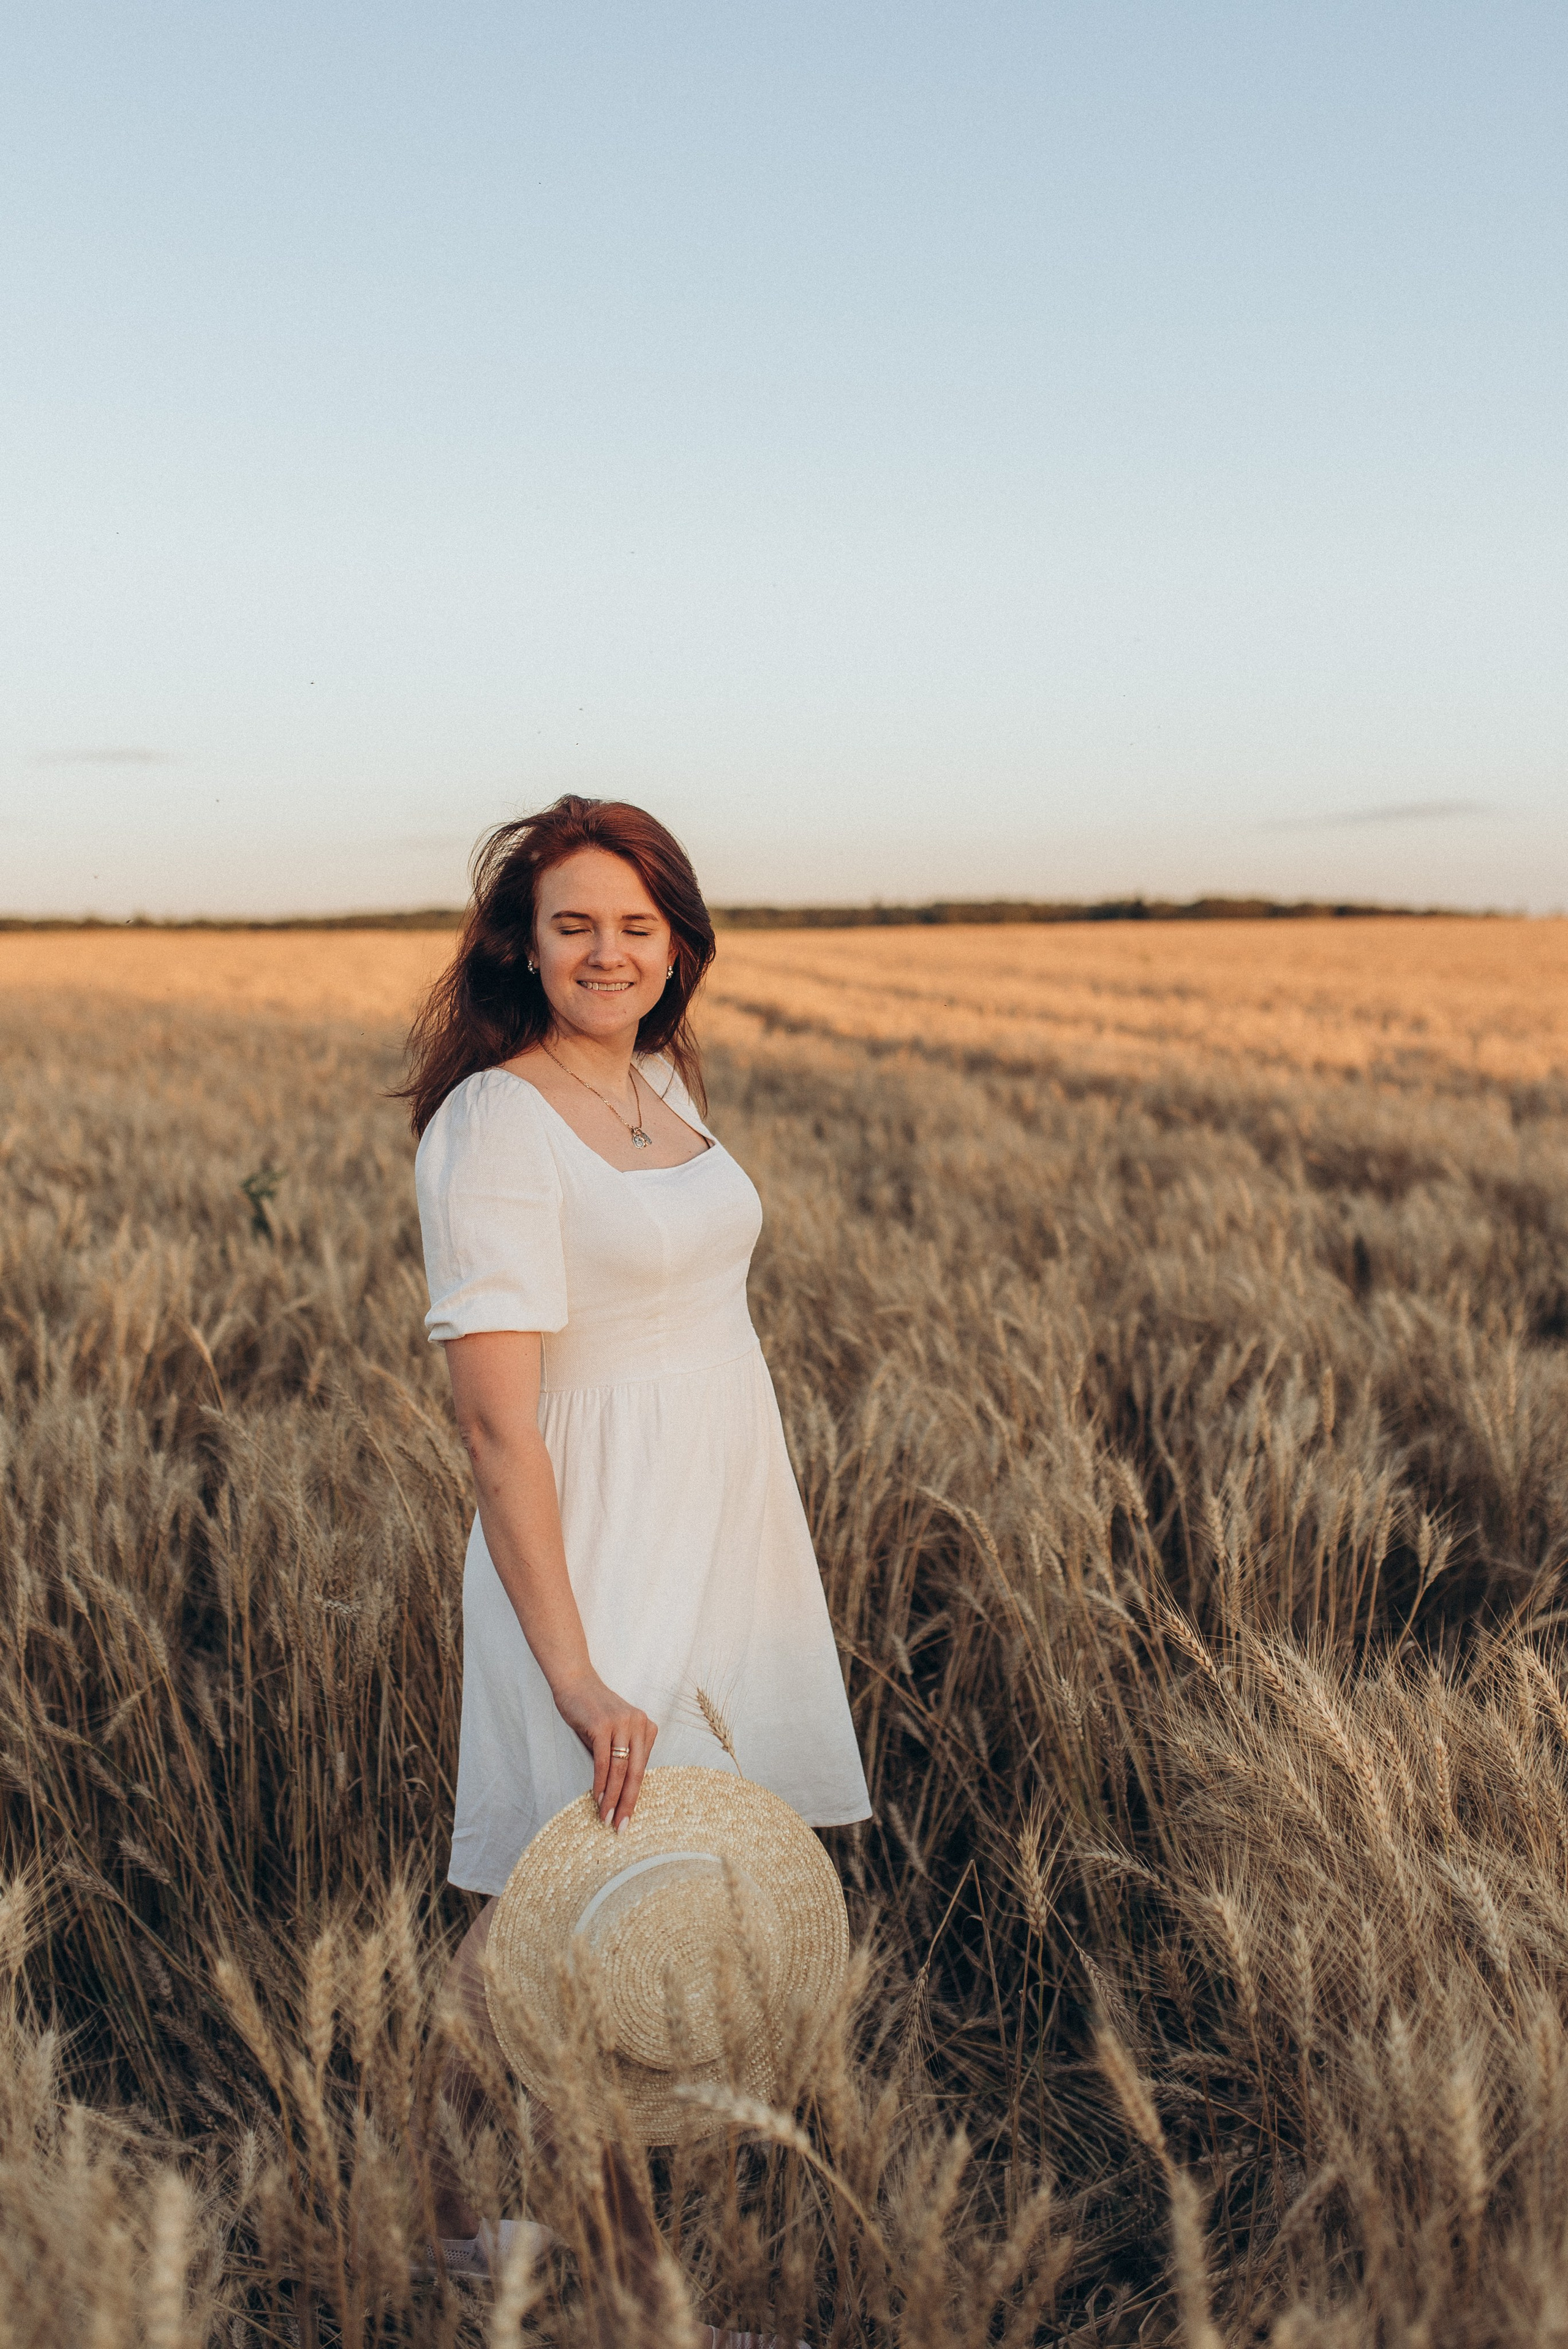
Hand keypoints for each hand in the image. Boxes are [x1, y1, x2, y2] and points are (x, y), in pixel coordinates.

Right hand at [551, 1669, 657, 1830]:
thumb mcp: (613, 1733)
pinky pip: (604, 1760)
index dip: (635, 1795)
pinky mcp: (603, 1724)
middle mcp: (639, 1724)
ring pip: (621, 1769)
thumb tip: (619, 1793)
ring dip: (613, 1798)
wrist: (575, 1682)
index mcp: (646, 1727)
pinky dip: (601, 1782)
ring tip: (606, 1818)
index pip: (642, 1769)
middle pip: (636, 1772)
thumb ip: (620, 1755)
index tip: (628, 1817)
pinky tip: (597, 1798)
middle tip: (621, 1826)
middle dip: (628, 1802)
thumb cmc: (592, 1712)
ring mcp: (622, 1723)